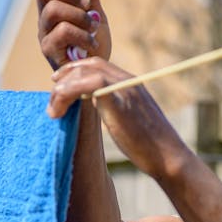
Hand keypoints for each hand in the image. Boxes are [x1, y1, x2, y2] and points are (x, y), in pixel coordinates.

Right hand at [36, 0, 110, 68]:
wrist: (97, 75)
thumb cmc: (94, 45)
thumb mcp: (96, 15)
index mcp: (54, 7)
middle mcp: (45, 20)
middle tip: (89, 6)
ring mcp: (44, 35)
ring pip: (53, 9)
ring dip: (79, 15)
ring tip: (93, 27)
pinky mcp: (48, 51)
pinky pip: (62, 31)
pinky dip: (82, 34)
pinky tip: (92, 43)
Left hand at [49, 58, 189, 179]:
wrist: (169, 158)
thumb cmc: (151, 148)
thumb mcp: (131, 122)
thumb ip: (116, 110)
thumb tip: (101, 114)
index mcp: (131, 84)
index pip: (99, 65)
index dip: (77, 70)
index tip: (60, 83)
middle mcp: (128, 81)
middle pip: (90, 64)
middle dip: (66, 75)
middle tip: (52, 93)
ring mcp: (124, 89)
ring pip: (85, 73)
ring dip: (62, 89)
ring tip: (53, 110)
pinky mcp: (118, 101)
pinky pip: (87, 84)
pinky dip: (66, 94)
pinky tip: (59, 110)